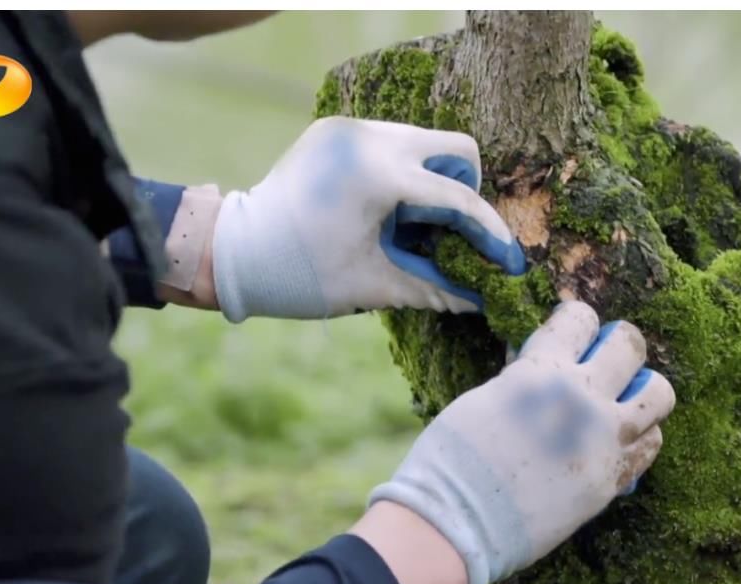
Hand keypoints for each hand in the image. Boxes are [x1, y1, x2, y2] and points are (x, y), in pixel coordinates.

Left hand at [211, 116, 524, 321]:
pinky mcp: (335, 131)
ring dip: (433, 184)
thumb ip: (434, 288)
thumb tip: (482, 299)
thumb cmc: (298, 275)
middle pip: (456, 150)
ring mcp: (349, 128)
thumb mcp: (373, 285)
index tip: (509, 261)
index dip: (489, 233)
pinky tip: (384, 213)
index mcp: (377, 175)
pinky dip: (402, 175)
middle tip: (450, 238)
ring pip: (425, 143)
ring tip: (410, 230)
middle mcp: (368, 137)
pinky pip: (391, 144)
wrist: (231, 253)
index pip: (457, 198)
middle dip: (465, 195)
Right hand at [368, 301, 675, 583]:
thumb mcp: (484, 398)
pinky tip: (620, 441)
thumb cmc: (451, 461)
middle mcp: (581, 398)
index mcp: (540, 370)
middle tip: (608, 359)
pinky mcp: (611, 480)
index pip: (580, 318)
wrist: (456, 523)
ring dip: (644, 391)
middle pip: (630, 345)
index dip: (577, 322)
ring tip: (624, 401)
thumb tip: (546, 373)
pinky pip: (650, 445)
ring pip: (659, 394)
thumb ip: (523, 380)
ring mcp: (603, 440)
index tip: (573, 334)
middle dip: (621, 345)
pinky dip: (641, 437)